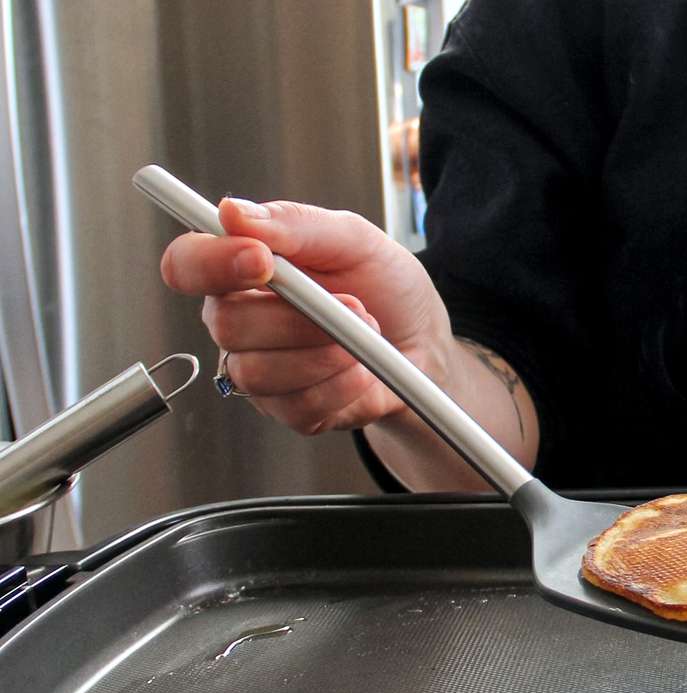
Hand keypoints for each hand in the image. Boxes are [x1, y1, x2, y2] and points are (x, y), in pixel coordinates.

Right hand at [159, 198, 453, 433]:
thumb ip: (296, 224)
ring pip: (259, 372)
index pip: (186, 264)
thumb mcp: (354, 239)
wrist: (425, 343)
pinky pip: (298, 406)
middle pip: (226, 325)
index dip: (211, 263)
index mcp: (240, 269)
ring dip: (327, 352)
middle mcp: (237, 321)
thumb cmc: (385, 286)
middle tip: (354, 305)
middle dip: (299, 318)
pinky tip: (363, 370)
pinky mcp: (287, 411)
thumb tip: (233, 212)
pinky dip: (343, 385)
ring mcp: (258, 370)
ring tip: (366, 335)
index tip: (261, 260)